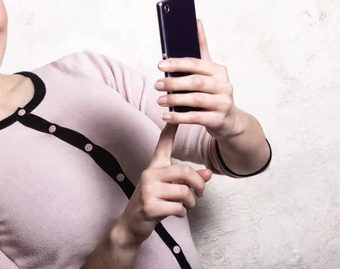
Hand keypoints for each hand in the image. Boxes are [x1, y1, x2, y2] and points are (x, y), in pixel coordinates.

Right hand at [116, 123, 211, 246]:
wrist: (131, 225)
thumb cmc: (153, 204)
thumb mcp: (171, 190)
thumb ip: (188, 181)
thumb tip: (208, 173)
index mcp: (155, 167)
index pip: (163, 144)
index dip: (170, 130)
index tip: (175, 115)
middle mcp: (150, 174)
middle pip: (185, 171)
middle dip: (198, 185)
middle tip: (200, 194)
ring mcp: (148, 189)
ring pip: (184, 192)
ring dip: (190, 204)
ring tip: (184, 207)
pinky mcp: (149, 206)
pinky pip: (178, 207)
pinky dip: (182, 213)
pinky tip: (174, 214)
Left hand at [155, 19, 243, 139]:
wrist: (229, 119)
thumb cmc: (213, 91)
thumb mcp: (209, 71)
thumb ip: (201, 48)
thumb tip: (196, 21)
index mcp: (218, 70)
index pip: (196, 64)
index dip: (177, 63)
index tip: (160, 65)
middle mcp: (224, 85)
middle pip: (196, 82)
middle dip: (174, 83)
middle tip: (157, 85)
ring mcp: (223, 103)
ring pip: (196, 100)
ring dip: (175, 100)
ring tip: (160, 101)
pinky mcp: (220, 119)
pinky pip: (197, 118)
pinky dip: (179, 118)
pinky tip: (166, 116)